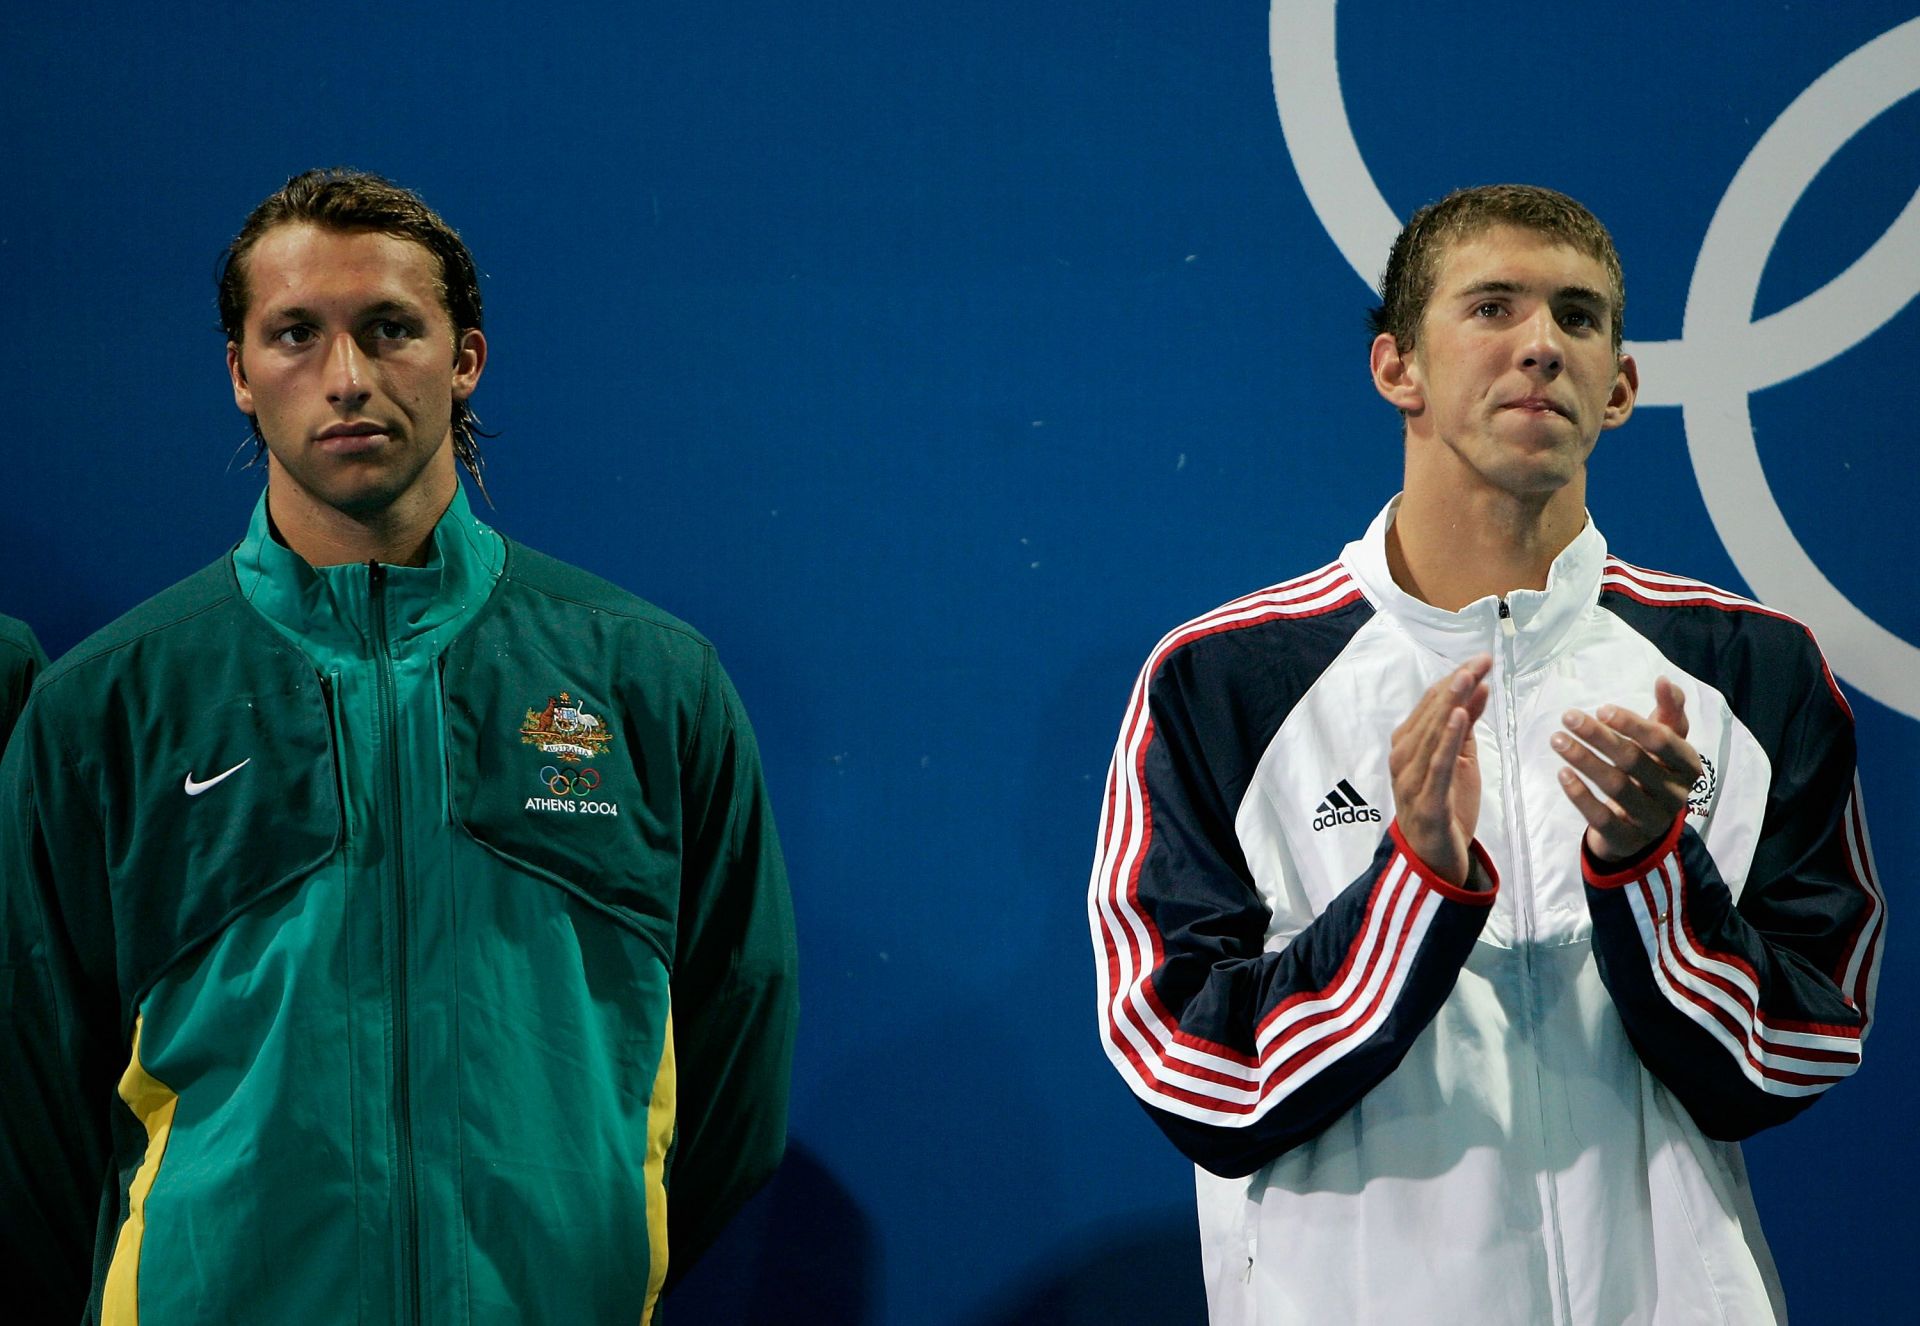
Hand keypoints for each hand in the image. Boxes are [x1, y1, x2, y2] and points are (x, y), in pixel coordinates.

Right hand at [1389, 654, 1491, 886]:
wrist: (1435, 858)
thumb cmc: (1446, 806)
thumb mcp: (1460, 760)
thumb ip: (1465, 727)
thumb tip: (1479, 688)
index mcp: (1409, 744)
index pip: (1432, 703)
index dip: (1457, 679)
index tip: (1482, 659)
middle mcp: (1404, 756)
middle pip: (1432, 712)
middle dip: (1458, 683)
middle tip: (1481, 660)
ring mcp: (1412, 778)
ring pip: (1433, 732)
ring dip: (1452, 702)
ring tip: (1470, 677)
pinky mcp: (1427, 799)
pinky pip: (1438, 763)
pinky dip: (1448, 738)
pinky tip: (1458, 715)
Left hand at [1553, 677, 1702, 862]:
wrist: (1645, 828)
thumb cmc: (1654, 773)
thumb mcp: (1666, 743)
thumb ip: (1669, 712)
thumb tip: (1664, 680)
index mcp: (1687, 766)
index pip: (1664, 742)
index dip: (1633, 724)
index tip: (1602, 708)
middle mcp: (1675, 794)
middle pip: (1635, 761)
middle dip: (1599, 737)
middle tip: (1568, 716)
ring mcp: (1652, 820)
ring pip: (1616, 787)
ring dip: (1583, 760)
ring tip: (1557, 739)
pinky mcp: (1627, 839)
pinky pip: (1602, 817)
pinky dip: (1580, 795)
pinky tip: (1562, 773)